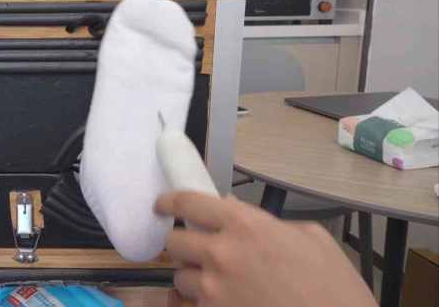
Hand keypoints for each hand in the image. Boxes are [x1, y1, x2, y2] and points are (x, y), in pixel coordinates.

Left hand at [154, 191, 376, 306]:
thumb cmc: (336, 289)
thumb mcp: (311, 239)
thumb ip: (264, 220)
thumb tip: (232, 209)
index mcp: (246, 225)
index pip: (188, 203)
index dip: (170, 202)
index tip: (162, 205)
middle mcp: (222, 255)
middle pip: (174, 242)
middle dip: (184, 244)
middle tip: (200, 250)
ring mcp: (214, 292)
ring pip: (181, 279)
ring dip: (196, 279)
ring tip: (224, 285)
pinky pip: (196, 306)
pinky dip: (209, 305)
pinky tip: (234, 303)